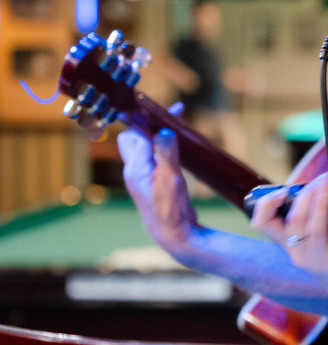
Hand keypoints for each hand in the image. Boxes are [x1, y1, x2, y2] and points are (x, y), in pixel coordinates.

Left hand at [118, 105, 197, 253]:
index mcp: (134, 168)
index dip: (148, 118)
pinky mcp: (152, 181)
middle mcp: (134, 170)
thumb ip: (167, 153)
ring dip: (156, 135)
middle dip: (148, 124)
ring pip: (143, 146)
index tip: (168, 108)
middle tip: (172, 115)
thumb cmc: (171, 210)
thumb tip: (163, 130)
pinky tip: (177, 147)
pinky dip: (162, 147)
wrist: (174, 236)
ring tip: (176, 125)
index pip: (137, 133)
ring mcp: (142, 176)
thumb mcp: (172, 179)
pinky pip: (153, 156)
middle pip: (134, 136)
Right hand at [249, 173, 327, 305]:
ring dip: (322, 203)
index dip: (266, 205)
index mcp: (290, 246)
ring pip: (314, 228)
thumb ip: (312, 221)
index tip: (283, 192)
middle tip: (321, 181)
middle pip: (293, 221)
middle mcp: (300, 254)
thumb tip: (319, 188)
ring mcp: (320, 260)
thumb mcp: (316, 243)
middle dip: (306, 195)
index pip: (262, 224)